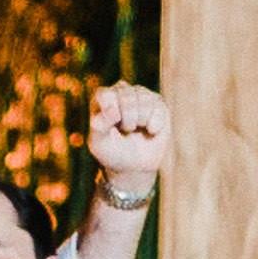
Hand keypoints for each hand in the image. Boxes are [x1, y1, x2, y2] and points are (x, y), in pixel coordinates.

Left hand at [86, 79, 167, 200]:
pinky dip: (154, 124)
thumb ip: (99, 127)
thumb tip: (113, 112)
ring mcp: (140, 95)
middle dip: (127, 119)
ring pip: (144, 99)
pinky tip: (150, 130)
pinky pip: (158, 107)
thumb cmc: (112, 152)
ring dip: (141, 121)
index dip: (110, 108)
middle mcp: (121, 92)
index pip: (105, 94)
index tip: (114, 122)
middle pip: (126, 96)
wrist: (134, 166)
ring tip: (136, 130)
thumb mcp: (99, 144)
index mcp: (102, 99)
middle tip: (125, 130)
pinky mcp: (158, 102)